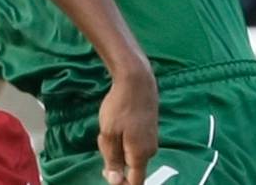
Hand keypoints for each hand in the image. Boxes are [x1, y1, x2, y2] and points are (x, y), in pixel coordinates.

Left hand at [97, 65, 158, 184]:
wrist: (136, 80)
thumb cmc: (120, 106)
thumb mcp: (109, 134)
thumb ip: (112, 160)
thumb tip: (116, 182)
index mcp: (140, 155)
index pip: (135, 182)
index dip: (121, 184)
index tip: (107, 173)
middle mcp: (150, 150)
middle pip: (130, 167)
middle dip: (114, 159)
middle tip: (103, 138)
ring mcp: (151, 139)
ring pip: (130, 152)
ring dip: (117, 146)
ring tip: (110, 126)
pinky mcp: (149, 129)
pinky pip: (133, 142)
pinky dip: (122, 136)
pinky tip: (117, 121)